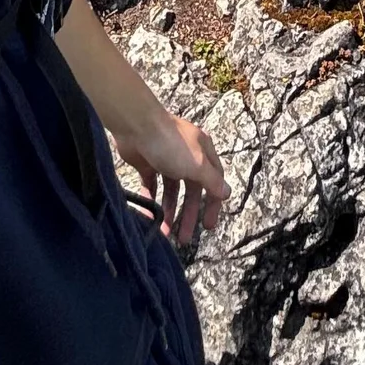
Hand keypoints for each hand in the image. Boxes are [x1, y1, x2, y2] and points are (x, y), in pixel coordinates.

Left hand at [117, 106, 228, 246]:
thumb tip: (227, 193)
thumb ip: (212, 181)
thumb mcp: (198, 165)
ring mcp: (166, 159)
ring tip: (164, 232)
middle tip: (183, 238)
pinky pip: (152, 185)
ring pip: (171, 190)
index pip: (214, 182)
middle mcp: (187, 156)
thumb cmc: (171, 143)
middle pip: (192, 190)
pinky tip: (149, 212)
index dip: (213, 205)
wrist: (137, 126)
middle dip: (188, 215)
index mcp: (203, 153)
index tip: (208, 226)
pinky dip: (151, 199)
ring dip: (169, 211)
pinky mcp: (147, 162)